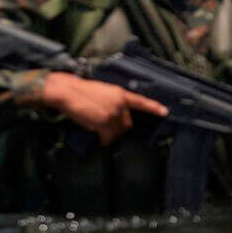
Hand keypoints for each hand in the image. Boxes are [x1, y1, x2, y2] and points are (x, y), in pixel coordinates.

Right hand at [36, 71, 169, 146]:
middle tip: (105, 129)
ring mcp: (113, 113)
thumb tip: (113, 116)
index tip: (165, 112)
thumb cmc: (78, 92)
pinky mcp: (104, 122)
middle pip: (126, 124)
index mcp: (119, 94)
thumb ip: (111, 102)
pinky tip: (98, 139)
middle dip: (117, 128)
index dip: (153, 107)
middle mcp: (119, 104)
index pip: (140, 101)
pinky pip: (107, 138)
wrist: (67, 92)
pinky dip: (103, 140)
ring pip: (117, 132)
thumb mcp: (100, 92)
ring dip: (109, 135)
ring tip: (98, 132)